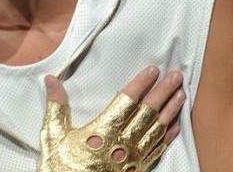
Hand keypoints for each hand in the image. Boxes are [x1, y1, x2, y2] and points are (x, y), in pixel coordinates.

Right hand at [38, 66, 184, 171]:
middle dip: (164, 92)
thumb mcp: (53, 135)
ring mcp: (132, 158)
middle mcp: (121, 143)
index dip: (141, 84)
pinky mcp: (137, 170)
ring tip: (181, 94)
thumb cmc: (61, 166)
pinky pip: (158, 150)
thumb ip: (56, 106)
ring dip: (171, 110)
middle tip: (175, 76)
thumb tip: (51, 80)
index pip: (127, 101)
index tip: (152, 70)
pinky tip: (176, 125)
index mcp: (102, 130)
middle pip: (148, 112)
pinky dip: (169, 136)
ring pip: (157, 129)